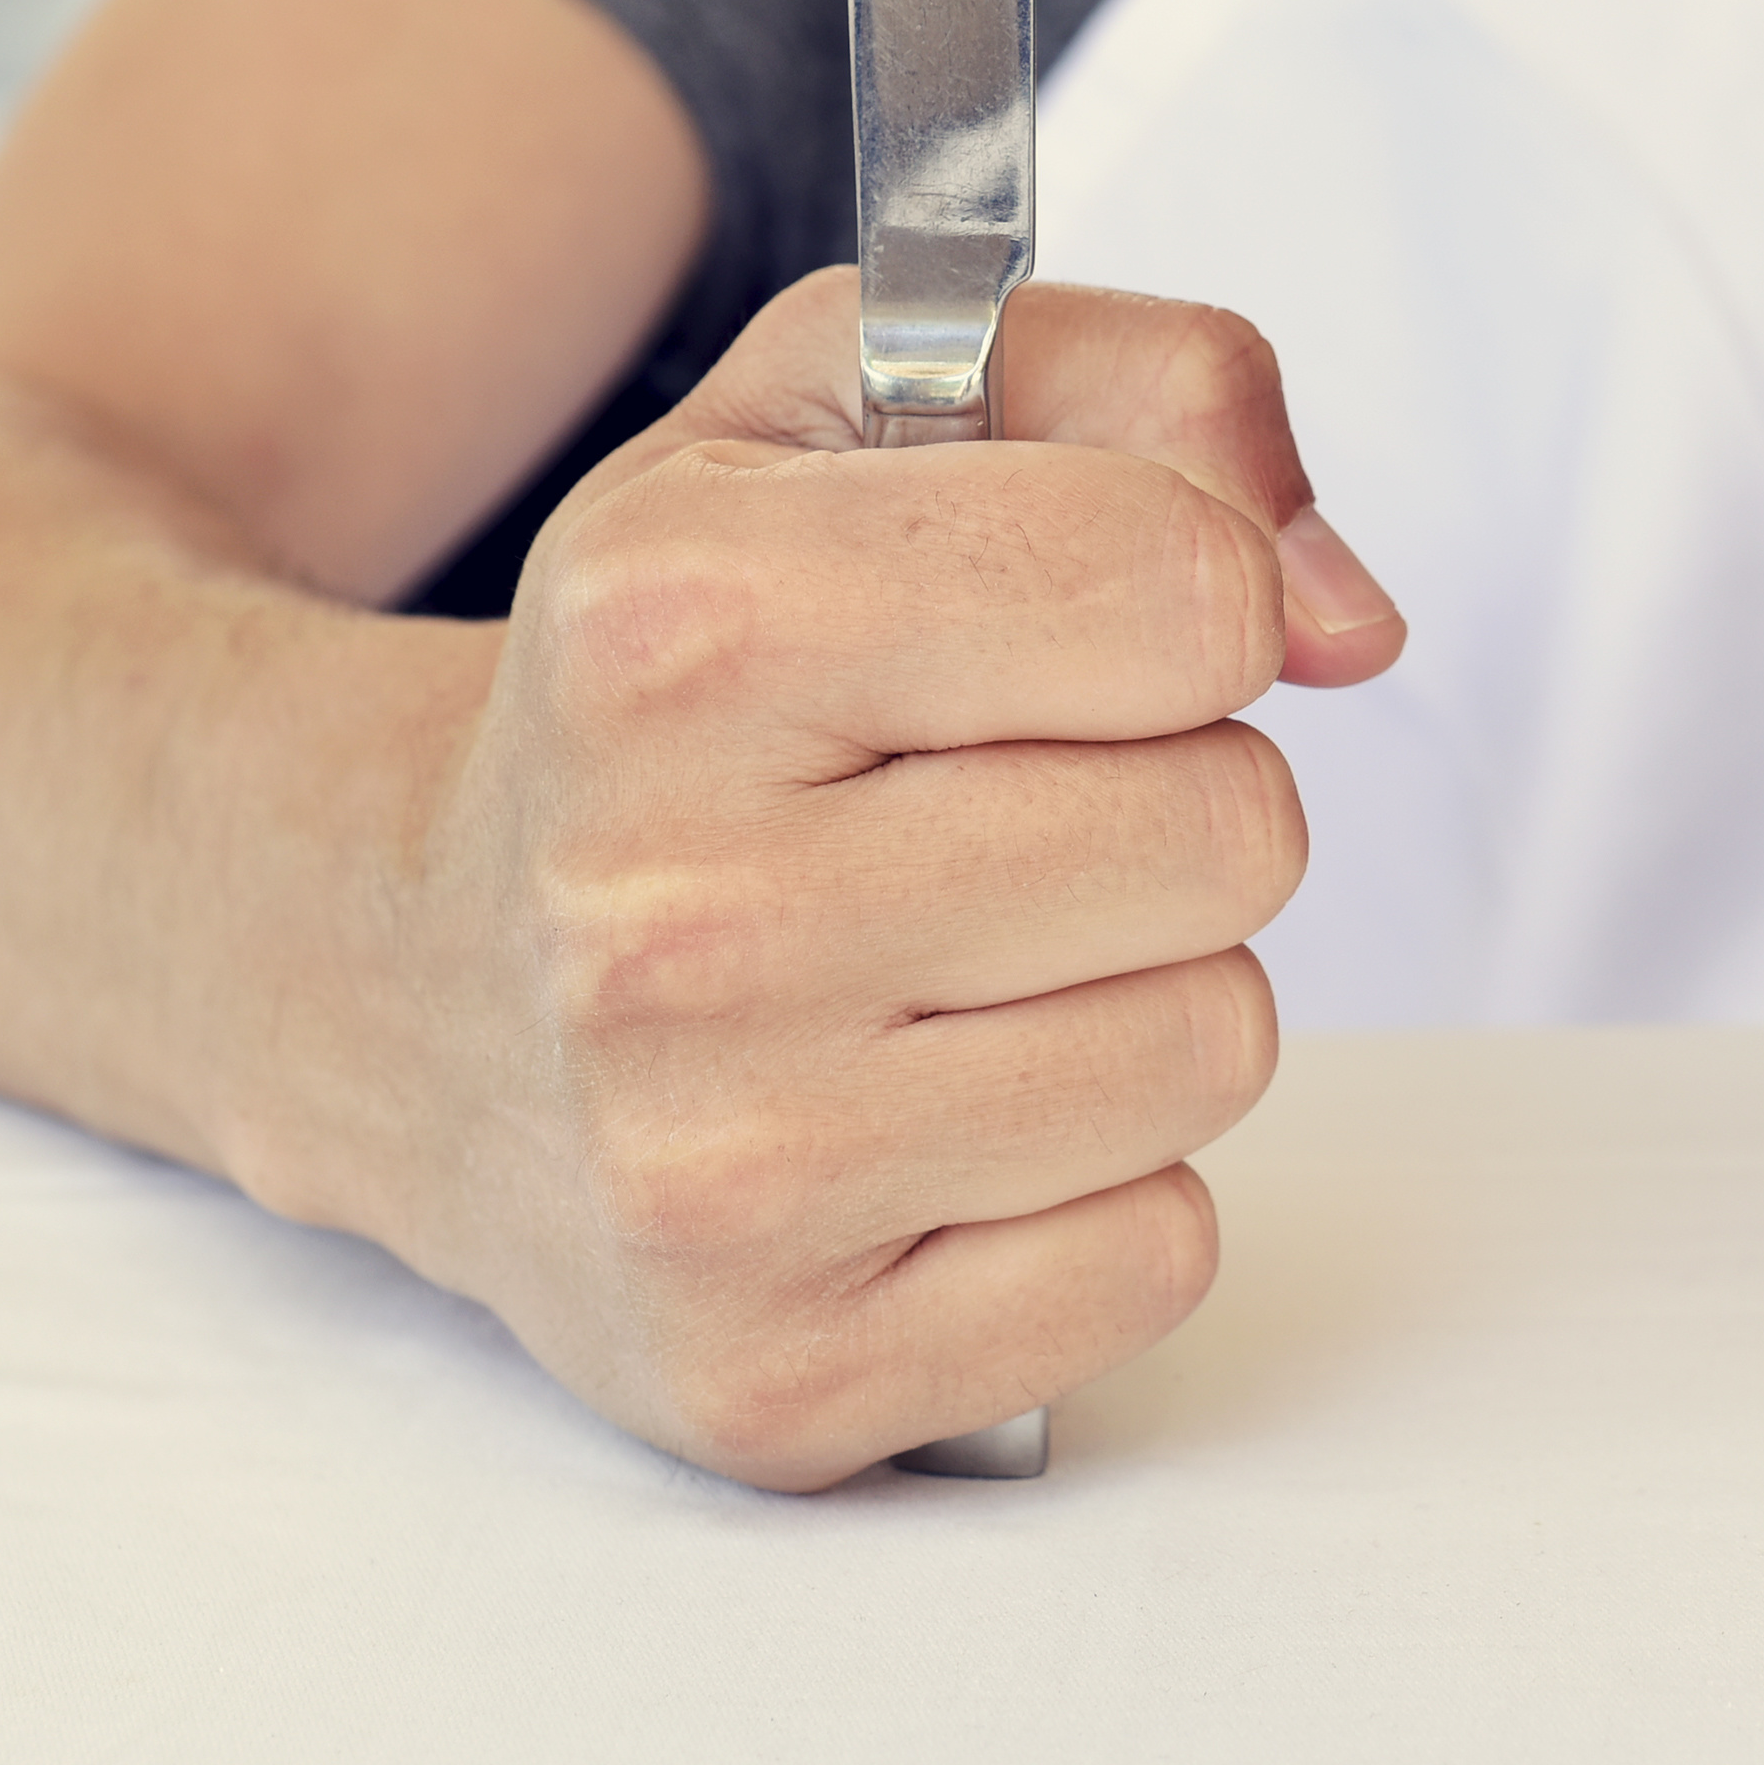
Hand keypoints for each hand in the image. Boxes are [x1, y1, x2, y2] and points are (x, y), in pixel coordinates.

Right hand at [369, 269, 1401, 1486]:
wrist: (413, 985)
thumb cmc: (696, 688)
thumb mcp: (865, 408)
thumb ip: (1165, 391)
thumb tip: (1350, 621)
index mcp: (677, 621)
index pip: (1189, 586)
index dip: (1192, 592)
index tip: (1074, 624)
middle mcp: (665, 907)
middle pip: (1236, 828)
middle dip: (1172, 797)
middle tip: (996, 809)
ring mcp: (709, 1170)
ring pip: (1218, 1044)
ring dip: (1142, 990)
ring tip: (958, 962)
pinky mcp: (776, 1372)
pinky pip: (1162, 1252)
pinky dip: (1097, 1185)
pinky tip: (936, 1121)